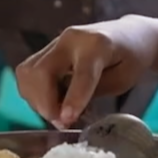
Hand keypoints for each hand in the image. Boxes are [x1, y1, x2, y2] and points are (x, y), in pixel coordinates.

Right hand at [15, 19, 157, 128]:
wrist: (129, 35)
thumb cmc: (130, 59)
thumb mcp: (123, 80)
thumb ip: (93, 93)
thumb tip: (64, 114)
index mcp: (98, 44)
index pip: (82, 73)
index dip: (73, 98)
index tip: (66, 120)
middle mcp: (71, 38)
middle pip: (42, 71)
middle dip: (46, 103)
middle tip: (62, 122)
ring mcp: (55, 42)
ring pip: (28, 73)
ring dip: (37, 100)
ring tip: (57, 112)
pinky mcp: (46, 49)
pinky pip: (27, 73)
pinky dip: (33, 93)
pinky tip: (51, 101)